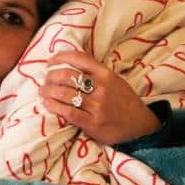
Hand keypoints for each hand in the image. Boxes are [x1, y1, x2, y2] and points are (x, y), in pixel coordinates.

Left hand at [39, 51, 159, 144]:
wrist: (141, 127)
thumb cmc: (124, 102)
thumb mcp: (115, 80)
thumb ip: (95, 72)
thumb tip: (70, 63)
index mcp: (106, 74)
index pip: (79, 58)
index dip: (60, 57)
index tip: (50, 62)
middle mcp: (101, 88)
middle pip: (67, 76)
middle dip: (50, 76)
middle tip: (45, 80)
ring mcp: (97, 106)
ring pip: (64, 94)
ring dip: (48, 91)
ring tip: (43, 92)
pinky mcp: (92, 124)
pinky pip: (68, 112)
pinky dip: (54, 107)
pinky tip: (48, 104)